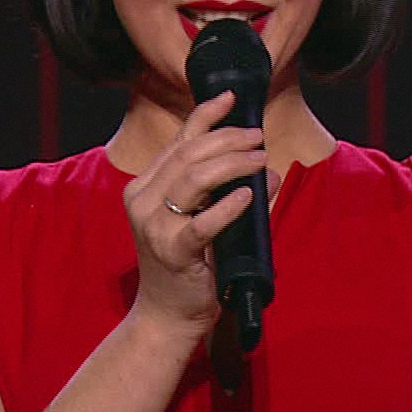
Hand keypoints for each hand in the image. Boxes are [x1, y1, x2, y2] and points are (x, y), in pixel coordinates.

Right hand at [120, 91, 266, 335]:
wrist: (167, 314)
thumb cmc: (189, 263)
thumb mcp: (202, 217)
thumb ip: (226, 189)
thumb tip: (267, 167)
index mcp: (146, 186)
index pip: (179, 141)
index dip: (206, 115)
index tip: (233, 98)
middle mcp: (143, 200)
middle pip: (190, 154)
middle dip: (229, 139)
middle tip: (259, 139)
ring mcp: (154, 226)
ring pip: (195, 178)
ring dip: (234, 164)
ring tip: (260, 160)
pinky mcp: (172, 251)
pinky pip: (202, 222)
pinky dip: (228, 205)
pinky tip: (248, 195)